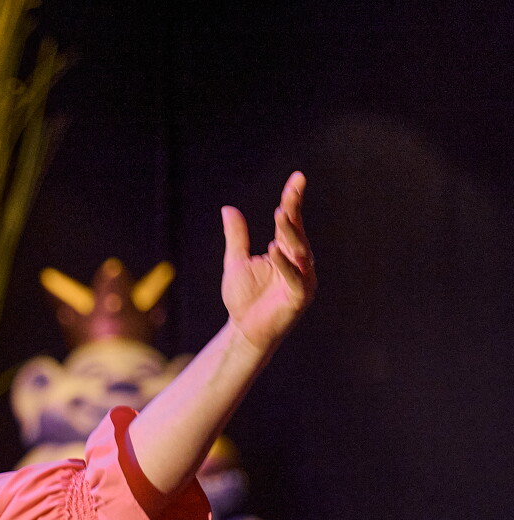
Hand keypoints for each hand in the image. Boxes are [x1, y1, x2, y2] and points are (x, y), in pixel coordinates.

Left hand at [221, 172, 315, 352]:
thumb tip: (229, 209)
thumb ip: (236, 237)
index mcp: (285, 250)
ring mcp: (302, 278)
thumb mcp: (236, 262)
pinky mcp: (300, 296)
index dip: (293, 199)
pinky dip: (286, 263)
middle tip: (290, 192)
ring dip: (290, 233)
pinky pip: (295, 277)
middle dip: (294, 211)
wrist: (243, 330)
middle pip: (297, 232)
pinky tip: (275, 249)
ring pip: (299, 251)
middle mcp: (298, 261)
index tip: (297, 177)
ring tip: (280, 214)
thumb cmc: (243, 298)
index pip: (290, 221)